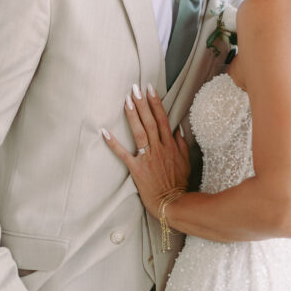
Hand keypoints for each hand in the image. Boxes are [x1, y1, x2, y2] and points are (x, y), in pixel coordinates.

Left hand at [102, 84, 189, 216]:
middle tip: (135, 88)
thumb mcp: (185, 162)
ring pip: (139, 132)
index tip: (150, 89)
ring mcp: (148, 158)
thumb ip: (181, 144)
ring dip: (132, 116)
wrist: (173, 203)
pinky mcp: (137, 169)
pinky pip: (123, 154)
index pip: (162, 119)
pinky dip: (113, 143)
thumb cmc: (179, 184)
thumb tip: (177, 129)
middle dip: (142, 103)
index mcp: (170, 145)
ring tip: (126, 100)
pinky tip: (104, 132)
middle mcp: (159, 148)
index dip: (156, 103)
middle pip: (150, 121)